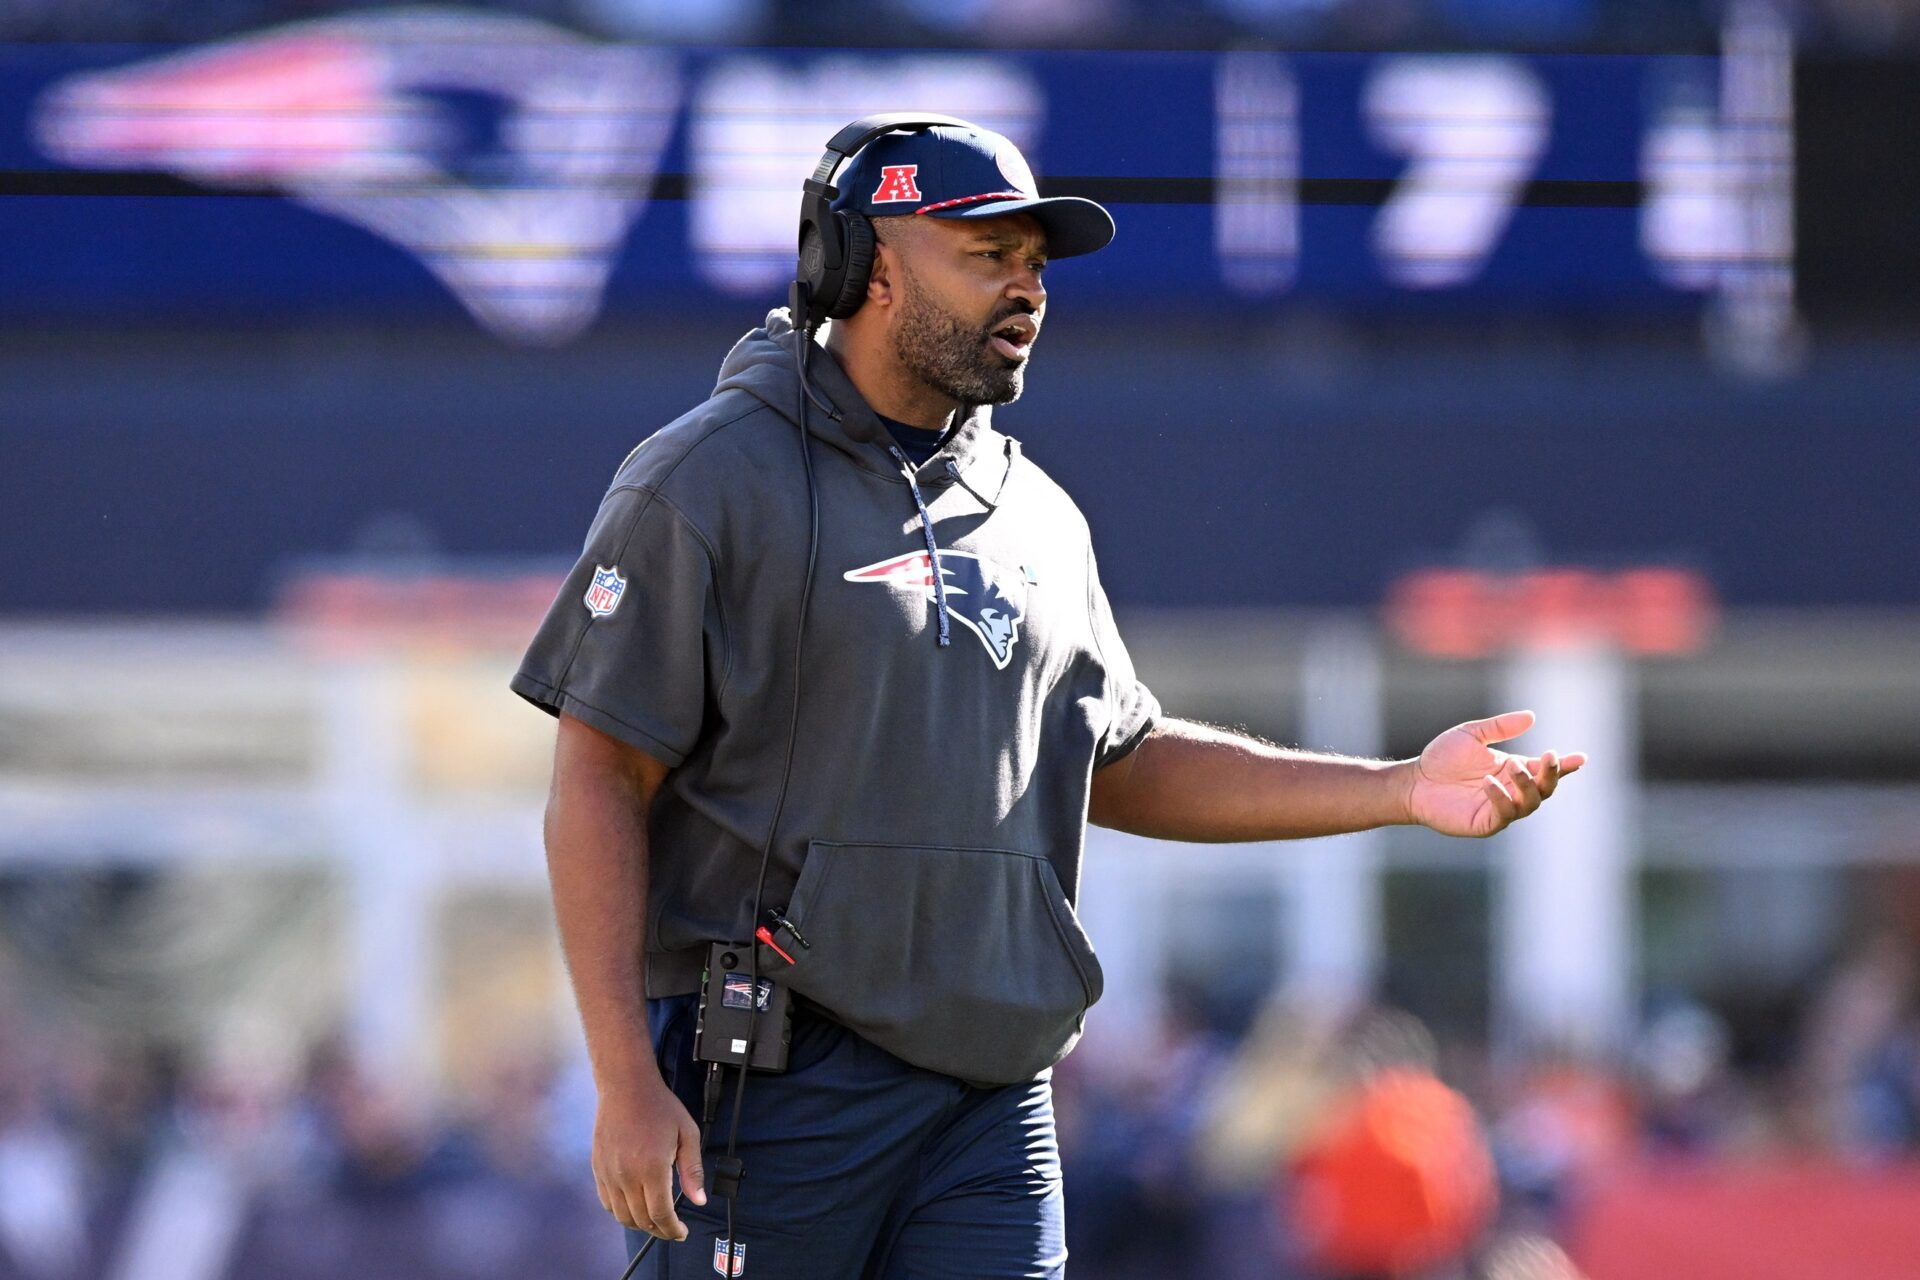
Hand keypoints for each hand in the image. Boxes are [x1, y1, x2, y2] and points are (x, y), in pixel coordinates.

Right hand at [592, 1070, 706, 1238]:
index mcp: (652, 1167)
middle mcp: (627, 1175)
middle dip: (660, 1230)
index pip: (660, 1214)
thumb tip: (698, 1200)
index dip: (672, 1230)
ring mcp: (609, 1173)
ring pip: (622, 1216)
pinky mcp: (597, 1169)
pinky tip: (635, 1207)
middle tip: (672, 1229)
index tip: (681, 1233)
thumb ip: (692, 1170)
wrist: (626, 1087)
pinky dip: (622, 1212)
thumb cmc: (659, 1107)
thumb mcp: (687, 1134)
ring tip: (655, 1221)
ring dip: (640, 1224)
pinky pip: (607, 1202)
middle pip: (642, 1220)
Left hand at [1398, 709, 1585, 838]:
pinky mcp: (1486, 822)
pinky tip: (1489, 782)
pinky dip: (1501, 797)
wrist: (1414, 781)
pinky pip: (1504, 813)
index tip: (1581, 758)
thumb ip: (1500, 727)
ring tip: (1513, 767)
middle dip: (1552, 774)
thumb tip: (1531, 716)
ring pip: (1530, 802)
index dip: (1565, 765)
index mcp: (1513, 769)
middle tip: (1550, 757)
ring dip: (1526, 784)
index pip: (1544, 769)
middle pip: (1545, 788)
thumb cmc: (1442, 759)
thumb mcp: (1472, 735)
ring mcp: (1501, 808)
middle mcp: (1512, 790)